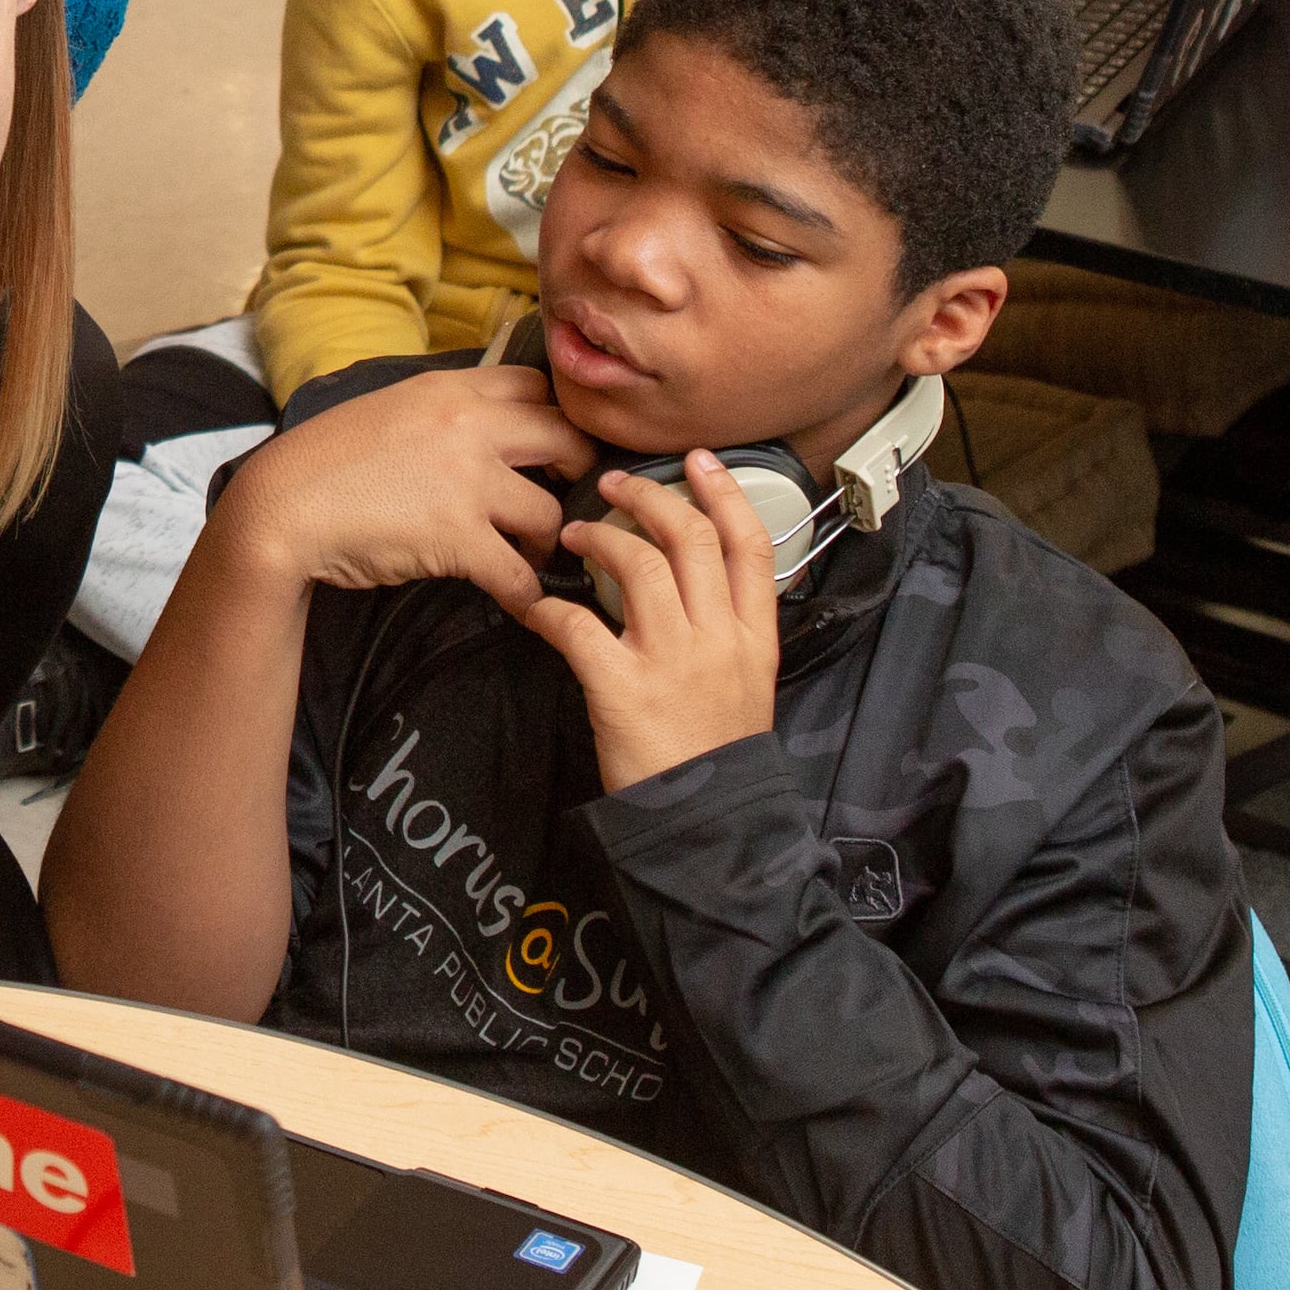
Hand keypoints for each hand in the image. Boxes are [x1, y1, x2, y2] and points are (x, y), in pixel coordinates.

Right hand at [215, 362, 594, 607]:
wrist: (282, 507)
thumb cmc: (324, 463)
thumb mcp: (386, 408)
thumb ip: (438, 410)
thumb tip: (482, 427)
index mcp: (447, 389)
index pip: (534, 384)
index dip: (555, 414)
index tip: (553, 443)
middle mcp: (467, 426)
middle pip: (564, 436)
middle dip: (578, 468)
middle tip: (567, 492)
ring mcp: (466, 482)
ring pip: (550, 512)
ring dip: (548, 540)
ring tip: (531, 554)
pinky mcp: (458, 537)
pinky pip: (519, 573)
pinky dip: (527, 594)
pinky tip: (521, 600)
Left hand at [517, 451, 785, 793]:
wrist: (708, 828)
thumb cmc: (717, 759)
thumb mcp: (747, 688)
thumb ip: (728, 633)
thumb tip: (697, 587)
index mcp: (753, 638)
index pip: (752, 545)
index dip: (725, 493)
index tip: (700, 461)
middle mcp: (719, 640)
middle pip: (692, 539)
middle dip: (651, 497)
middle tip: (615, 483)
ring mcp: (674, 662)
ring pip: (641, 565)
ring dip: (602, 538)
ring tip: (575, 535)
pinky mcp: (625, 689)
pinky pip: (579, 627)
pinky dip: (550, 610)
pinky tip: (536, 608)